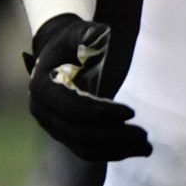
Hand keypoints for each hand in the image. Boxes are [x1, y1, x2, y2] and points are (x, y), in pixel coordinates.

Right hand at [24, 15, 149, 161]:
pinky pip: (82, 150)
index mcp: (43, 85)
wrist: (55, 50)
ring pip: (81, 146)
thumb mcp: (81, 32)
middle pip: (78, 133)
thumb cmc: (73, 40)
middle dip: (114, 137)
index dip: (103, 114)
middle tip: (145, 136)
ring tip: (145, 148)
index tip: (132, 112)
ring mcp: (49, 124)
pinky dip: (107, 153)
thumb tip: (114, 44)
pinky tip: (130, 150)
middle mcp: (40, 109)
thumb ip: (94, 38)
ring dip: (114, 150)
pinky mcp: (60, 133)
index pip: (73, 108)